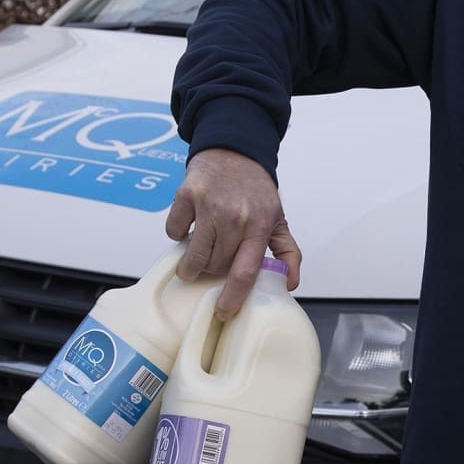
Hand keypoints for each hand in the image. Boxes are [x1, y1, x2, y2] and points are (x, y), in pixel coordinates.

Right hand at [165, 148, 301, 319]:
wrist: (235, 150)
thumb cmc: (256, 190)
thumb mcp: (277, 219)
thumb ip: (288, 252)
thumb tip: (290, 284)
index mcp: (259, 226)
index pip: (244, 271)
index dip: (232, 298)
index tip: (223, 312)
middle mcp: (234, 217)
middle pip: (214, 266)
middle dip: (214, 269)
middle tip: (217, 257)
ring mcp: (208, 205)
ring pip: (193, 256)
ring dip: (192, 262)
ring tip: (200, 252)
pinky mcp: (186, 196)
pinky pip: (173, 232)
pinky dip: (178, 233)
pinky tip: (191, 224)